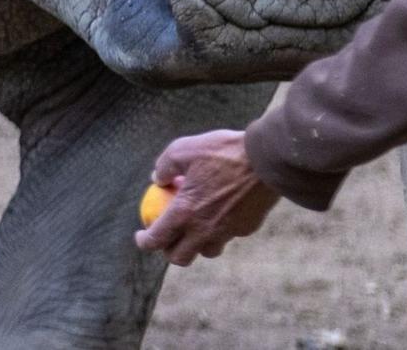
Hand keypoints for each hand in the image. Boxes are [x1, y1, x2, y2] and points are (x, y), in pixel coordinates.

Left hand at [132, 129, 280, 265]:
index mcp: (185, 213)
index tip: (141, 236)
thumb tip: (157, 178)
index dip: (144, 241)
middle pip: (181, 257)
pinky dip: (220, 229)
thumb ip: (165, 166)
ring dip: (197, 244)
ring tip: (195, 228)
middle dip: (169, 252)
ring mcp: (227, 232)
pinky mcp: (246, 229)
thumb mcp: (184, 149)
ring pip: (207, 251)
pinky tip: (221, 213)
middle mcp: (204, 230)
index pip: (157, 240)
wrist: (265, 160)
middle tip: (168, 237)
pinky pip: (229, 236)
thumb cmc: (222, 152)